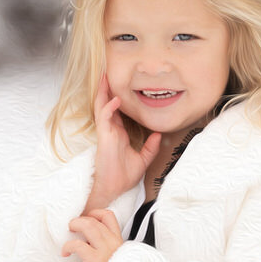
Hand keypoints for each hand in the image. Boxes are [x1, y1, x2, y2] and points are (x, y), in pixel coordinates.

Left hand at [61, 209, 123, 261]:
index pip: (109, 217)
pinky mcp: (96, 261)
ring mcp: (106, 251)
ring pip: (89, 225)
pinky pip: (78, 245)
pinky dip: (68, 246)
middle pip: (96, 220)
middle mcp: (115, 243)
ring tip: (69, 231)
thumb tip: (88, 244)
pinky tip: (65, 252)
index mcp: (119, 243)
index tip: (87, 218)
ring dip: (75, 225)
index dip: (95, 213)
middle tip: (72, 226)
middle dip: (81, 220)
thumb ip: (107, 251)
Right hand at [88, 72, 160, 206]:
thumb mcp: (143, 159)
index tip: (119, 85)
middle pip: (106, 104)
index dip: (116, 97)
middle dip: (106, 88)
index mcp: (117, 134)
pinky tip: (116, 99)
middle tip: (107, 72)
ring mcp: (105, 132)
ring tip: (105, 76)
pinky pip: (105, 118)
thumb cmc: (123, 177)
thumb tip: (159, 135)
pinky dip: (110, 107)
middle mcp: (110, 130)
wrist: (115, 189)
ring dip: (103, 91)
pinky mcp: (104, 137)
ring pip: (101, 106)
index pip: (116, 111)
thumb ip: (150, 147)